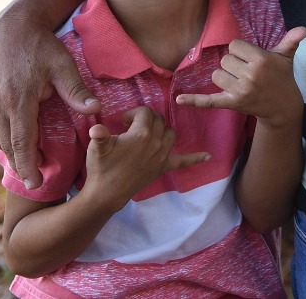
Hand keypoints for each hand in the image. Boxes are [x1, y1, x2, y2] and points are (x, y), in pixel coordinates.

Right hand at [0, 16, 99, 188]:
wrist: (13, 25)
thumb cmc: (43, 46)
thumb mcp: (64, 66)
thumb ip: (77, 92)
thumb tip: (97, 111)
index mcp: (18, 100)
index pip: (22, 143)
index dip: (28, 166)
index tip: (34, 183)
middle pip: (8, 144)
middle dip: (21, 163)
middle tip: (34, 179)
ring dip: (10, 148)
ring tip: (26, 162)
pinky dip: (1, 131)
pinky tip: (14, 136)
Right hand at [82, 107, 210, 209]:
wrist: (107, 194)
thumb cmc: (101, 168)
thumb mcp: (98, 147)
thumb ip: (99, 134)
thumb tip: (96, 127)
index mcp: (141, 134)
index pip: (144, 112)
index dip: (133, 114)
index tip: (123, 122)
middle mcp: (156, 143)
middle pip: (158, 120)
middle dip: (147, 119)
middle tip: (132, 127)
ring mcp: (162, 156)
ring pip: (171, 133)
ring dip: (162, 130)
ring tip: (149, 133)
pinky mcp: (163, 167)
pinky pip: (183, 161)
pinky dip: (195, 158)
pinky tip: (208, 156)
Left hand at [175, 27, 305, 128]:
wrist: (283, 107)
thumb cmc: (282, 77)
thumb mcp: (286, 57)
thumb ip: (291, 40)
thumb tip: (304, 28)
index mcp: (261, 59)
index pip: (235, 45)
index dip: (241, 51)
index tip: (252, 58)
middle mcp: (250, 75)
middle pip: (225, 60)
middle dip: (234, 64)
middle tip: (248, 72)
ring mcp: (240, 91)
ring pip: (217, 75)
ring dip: (225, 77)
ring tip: (241, 82)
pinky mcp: (232, 104)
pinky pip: (209, 101)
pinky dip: (193, 101)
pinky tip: (179, 99)